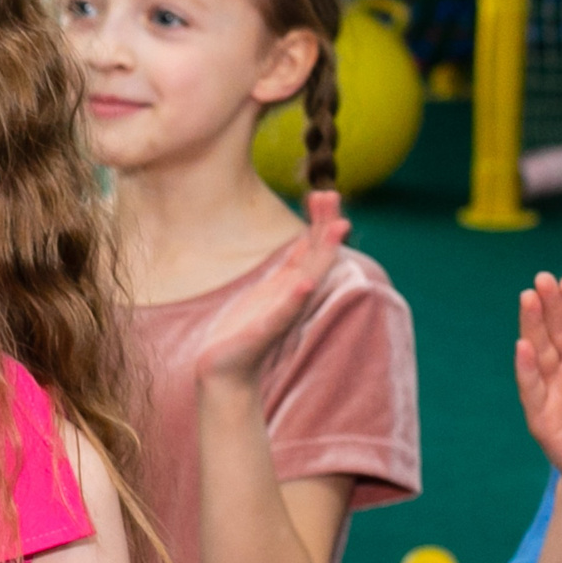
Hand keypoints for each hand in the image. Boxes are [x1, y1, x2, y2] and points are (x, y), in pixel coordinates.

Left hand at [195, 191, 348, 385]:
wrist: (224, 370)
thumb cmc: (244, 330)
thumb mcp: (269, 288)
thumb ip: (290, 267)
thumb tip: (304, 238)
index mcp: (291, 284)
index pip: (311, 247)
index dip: (319, 221)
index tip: (325, 193)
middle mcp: (293, 296)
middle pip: (316, 255)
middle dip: (324, 225)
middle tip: (331, 193)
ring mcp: (282, 313)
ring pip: (309, 277)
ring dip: (323, 253)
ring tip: (337, 228)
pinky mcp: (266, 331)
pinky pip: (285, 312)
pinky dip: (295, 297)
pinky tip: (304, 283)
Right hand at [515, 274, 561, 499]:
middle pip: (555, 333)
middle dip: (548, 307)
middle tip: (540, 280)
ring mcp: (551, 393)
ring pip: (539, 354)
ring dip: (531, 327)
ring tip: (527, 301)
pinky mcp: (541, 419)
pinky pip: (532, 390)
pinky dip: (526, 369)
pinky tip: (522, 348)